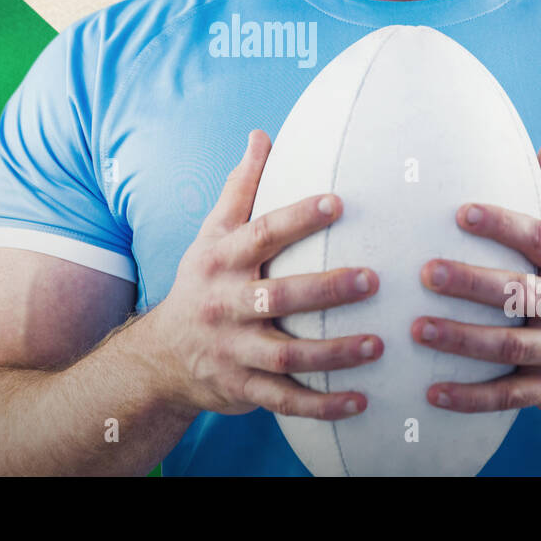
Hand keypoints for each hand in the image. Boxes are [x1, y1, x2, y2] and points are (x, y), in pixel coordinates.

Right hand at [146, 129, 383, 419]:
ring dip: (334, 353)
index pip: (261, 234)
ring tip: (379, 344)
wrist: (162, 356)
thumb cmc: (202, 282)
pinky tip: (361, 401)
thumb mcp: (212, 234)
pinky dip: (323, 405)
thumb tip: (262, 135)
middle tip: (373, 279)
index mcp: (222, 261)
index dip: (298, 218)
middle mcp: (226, 305)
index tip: (337, 202)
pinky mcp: (243, 389)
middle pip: (278, 297)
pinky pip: (286, 401)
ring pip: (287, 356)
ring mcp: (233, 351)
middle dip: (326, 290)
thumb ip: (241, 188)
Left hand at [412, 136, 540, 424]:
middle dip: (473, 283)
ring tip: (416, 329)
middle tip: (424, 272)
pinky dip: (470, 397)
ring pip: (510, 347)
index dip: (502, 224)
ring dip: (462, 340)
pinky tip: (431, 391)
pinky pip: (508, 396)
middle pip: (521, 292)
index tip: (461, 211)